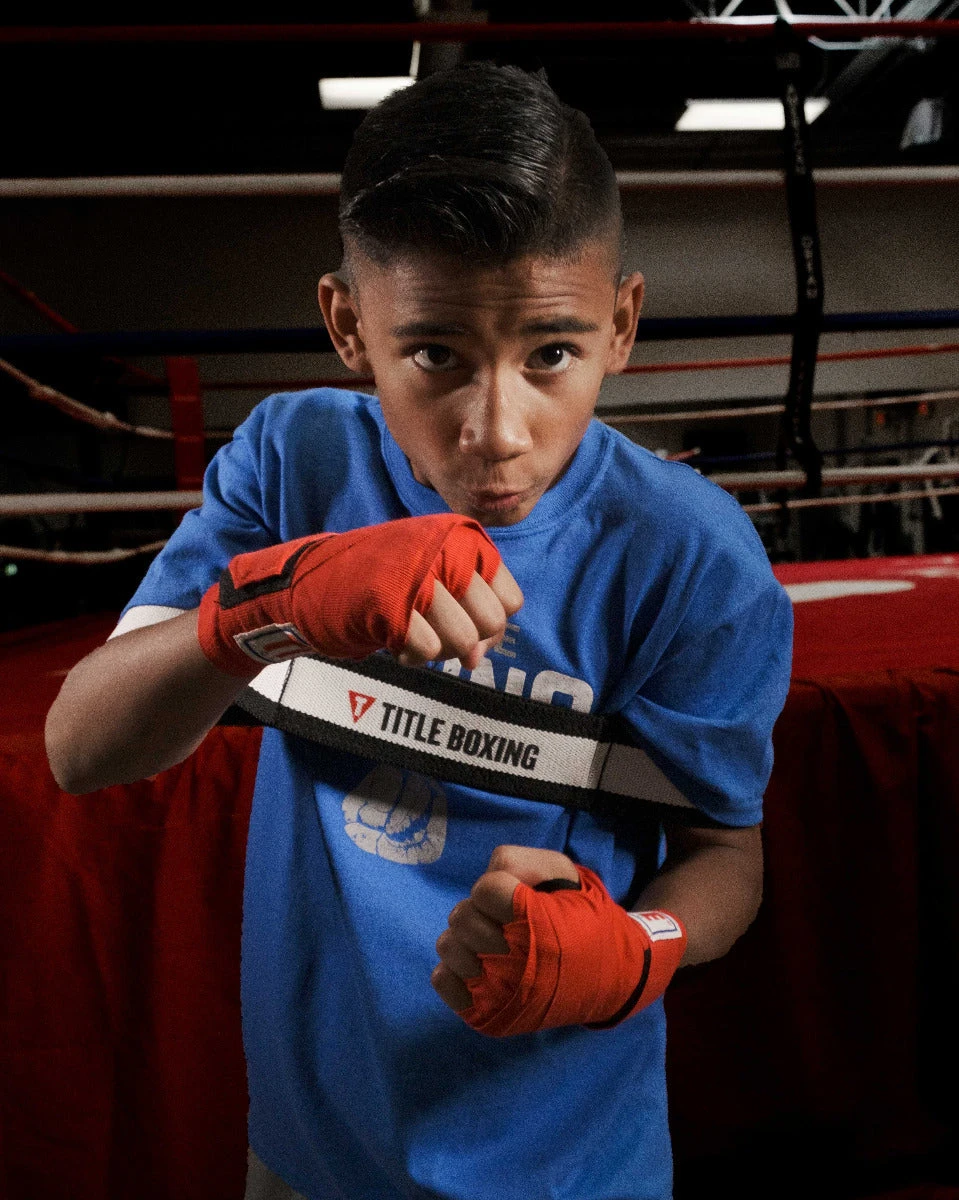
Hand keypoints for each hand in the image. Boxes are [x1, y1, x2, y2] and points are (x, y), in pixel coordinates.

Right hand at [196, 514, 522, 675]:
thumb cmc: (375, 585)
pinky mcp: (389, 603)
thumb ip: (465, 613)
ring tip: (413, 636)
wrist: (307, 582)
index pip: (510, 598)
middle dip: (468, 641)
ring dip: (439, 650)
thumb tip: (481, 657)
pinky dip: (413, 656)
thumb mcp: (428, 582)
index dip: (493, 623)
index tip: (468, 624)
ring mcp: (415, 575)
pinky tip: (395, 643)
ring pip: (463, 638)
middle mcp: (440, 550)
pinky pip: (428, 649)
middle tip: (438, 636)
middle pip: (490, 620)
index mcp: (455, 538)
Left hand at [432, 844, 579, 1012]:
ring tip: (493, 942)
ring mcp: (498, 994)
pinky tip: (482, 965)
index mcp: (536, 925)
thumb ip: (525, 861)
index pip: (484, 890)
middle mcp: (515, 963)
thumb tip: (489, 874)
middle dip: (481, 910)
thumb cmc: (582, 919)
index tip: (518, 897)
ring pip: (448, 946)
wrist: (608, 978)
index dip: (498, 886)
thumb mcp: (565, 873)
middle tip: (506, 920)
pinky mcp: (486, 1015)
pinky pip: (442, 979)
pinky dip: (456, 969)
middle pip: (461, 917)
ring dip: (467, 938)